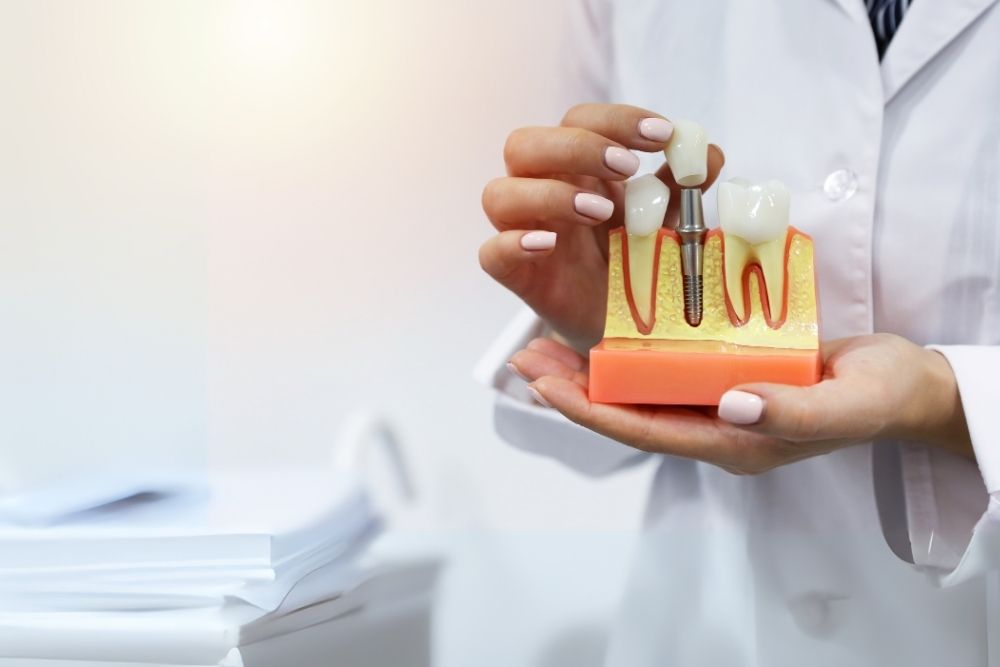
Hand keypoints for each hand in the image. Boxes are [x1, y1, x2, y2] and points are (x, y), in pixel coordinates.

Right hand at [479, 103, 723, 352]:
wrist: (625, 327)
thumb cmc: (637, 263)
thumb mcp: (667, 220)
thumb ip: (682, 188)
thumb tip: (707, 153)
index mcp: (577, 170)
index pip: (576, 121)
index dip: (615, 120)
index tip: (662, 135)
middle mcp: (541, 192)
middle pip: (524, 144)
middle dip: (577, 148)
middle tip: (627, 168)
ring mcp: (524, 233)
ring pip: (498, 193)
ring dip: (549, 194)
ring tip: (600, 213)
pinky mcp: (517, 276)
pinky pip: (491, 253)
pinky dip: (514, 243)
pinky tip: (550, 244)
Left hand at [509, 334, 972, 473]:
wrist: (905, 389)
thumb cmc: (879, 397)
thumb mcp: (844, 404)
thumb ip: (791, 410)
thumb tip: (730, 402)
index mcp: (733, 441)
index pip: (645, 430)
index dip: (591, 410)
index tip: (545, 384)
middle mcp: (714, 425)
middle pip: (627, 412)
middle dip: (573, 389)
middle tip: (524, 358)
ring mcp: (717, 402)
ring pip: (638, 391)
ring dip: (590, 369)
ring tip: (543, 343)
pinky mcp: (725, 376)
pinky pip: (664, 369)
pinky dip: (628, 351)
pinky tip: (603, 328)